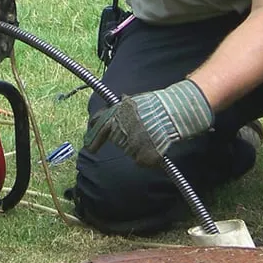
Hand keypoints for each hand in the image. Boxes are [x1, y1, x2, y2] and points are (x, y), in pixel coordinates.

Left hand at [83, 79, 212, 167]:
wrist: (173, 112)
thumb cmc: (156, 105)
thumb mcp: (132, 102)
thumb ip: (119, 110)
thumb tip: (105, 116)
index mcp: (115, 114)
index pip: (97, 126)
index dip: (92, 138)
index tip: (88, 147)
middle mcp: (119, 128)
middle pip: (116, 141)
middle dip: (125, 138)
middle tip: (139, 133)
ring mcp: (130, 143)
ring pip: (129, 151)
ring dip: (137, 146)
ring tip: (151, 135)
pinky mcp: (142, 155)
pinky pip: (141, 160)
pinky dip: (147, 157)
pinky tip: (155, 146)